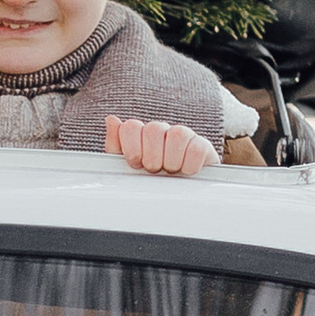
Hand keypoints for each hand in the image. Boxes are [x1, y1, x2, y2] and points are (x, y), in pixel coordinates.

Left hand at [104, 116, 219, 179]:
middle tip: (155, 171)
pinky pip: (197, 149)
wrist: (182, 195)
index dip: (132, 149)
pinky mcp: (203, 146)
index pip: (132, 126)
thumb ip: (115, 146)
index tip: (136, 165)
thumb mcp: (127, 169)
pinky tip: (185, 173)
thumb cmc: (152, 182)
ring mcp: (184, 136)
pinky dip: (189, 166)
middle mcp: (163, 131)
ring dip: (171, 161)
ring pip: (177, 135)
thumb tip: (111, 120)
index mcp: (142, 135)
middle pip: (154, 130)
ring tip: (171, 172)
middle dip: (152, 158)